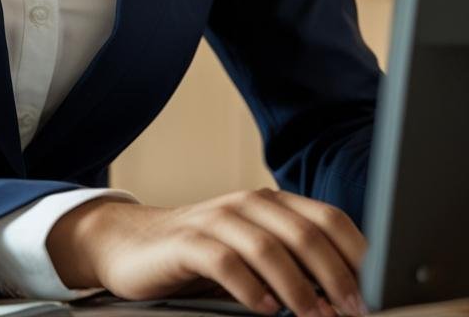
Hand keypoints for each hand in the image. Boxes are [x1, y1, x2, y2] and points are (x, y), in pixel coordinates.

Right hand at [45, 188, 369, 316]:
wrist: (133, 245)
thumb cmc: (204, 255)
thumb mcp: (256, 254)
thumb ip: (296, 262)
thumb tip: (353, 294)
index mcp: (272, 204)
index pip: (328, 219)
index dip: (357, 254)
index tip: (377, 294)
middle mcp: (246, 204)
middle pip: (303, 231)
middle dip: (335, 274)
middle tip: (353, 311)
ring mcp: (214, 220)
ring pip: (266, 245)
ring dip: (296, 285)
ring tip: (314, 316)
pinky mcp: (184, 243)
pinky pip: (222, 261)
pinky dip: (249, 286)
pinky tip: (264, 309)